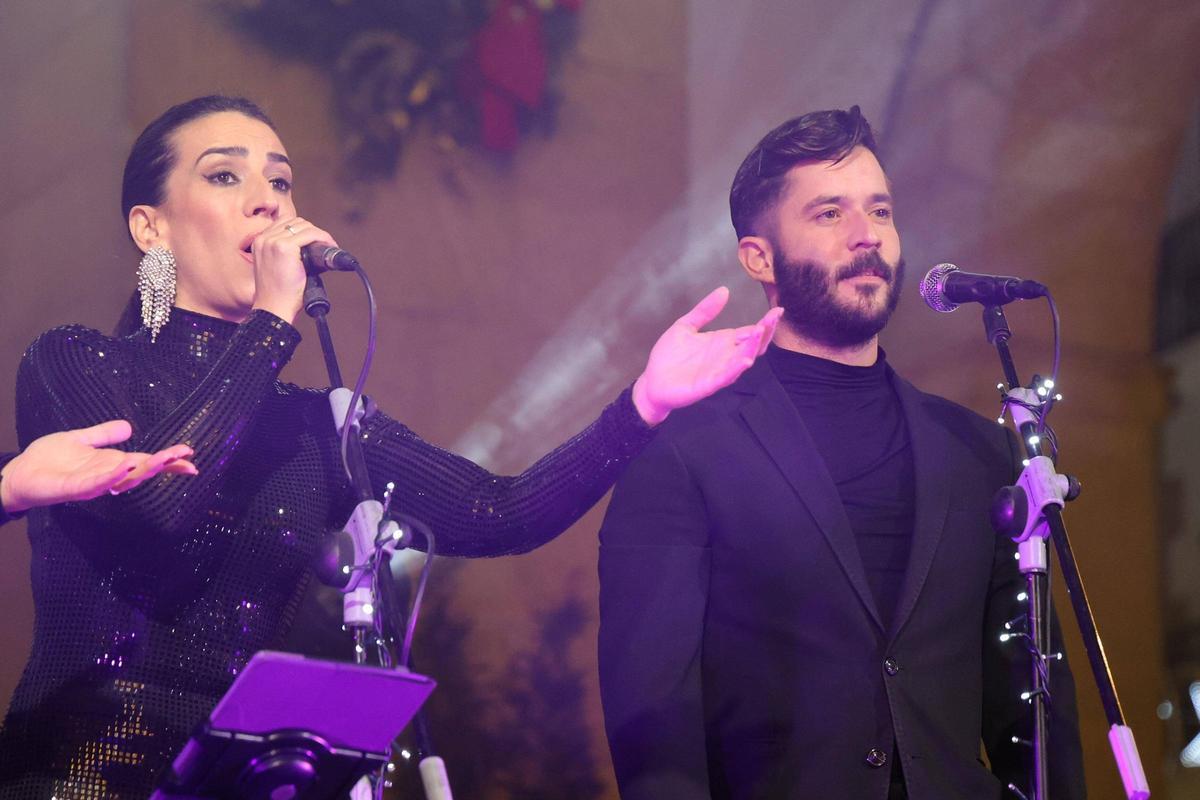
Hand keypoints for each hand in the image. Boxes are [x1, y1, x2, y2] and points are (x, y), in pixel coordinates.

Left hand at [0, 420, 196, 513]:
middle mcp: (107, 476)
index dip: (168, 460)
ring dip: (144, 470)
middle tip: (185, 458)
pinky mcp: (73, 489)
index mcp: (111, 463)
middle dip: (164, 465)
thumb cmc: (47, 460)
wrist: (18, 474)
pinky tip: (125, 466)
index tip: (190, 455)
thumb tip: (129, 426)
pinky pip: (96, 484)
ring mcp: (92, 484)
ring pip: (124, 479)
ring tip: (163, 459)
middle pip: (141, 471)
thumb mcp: (79, 439)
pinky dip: (112, 476)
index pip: (145, 461)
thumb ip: (103, 434)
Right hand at [249, 217, 338, 323]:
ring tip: (329, 245)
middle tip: (326, 244)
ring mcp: (272, 242)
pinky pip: (310, 234)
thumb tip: (310, 245)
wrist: (273, 308)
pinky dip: (322, 237)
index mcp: (260, 242)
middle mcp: (264, 239)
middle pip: (295, 222)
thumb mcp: (276, 267)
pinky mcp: (284, 247)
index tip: (316, 242)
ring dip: (319, 234)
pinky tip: (329, 245)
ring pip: (303, 226)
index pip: (285, 224)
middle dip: (312, 231)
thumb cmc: (278, 293)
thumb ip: (286, 253)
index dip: (304, 230)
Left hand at [632, 287, 782, 425]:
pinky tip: (744, 360)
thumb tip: (724, 290)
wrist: (652, 381)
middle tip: (773, 317)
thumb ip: (704, 310)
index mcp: (723, 342)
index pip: (750, 331)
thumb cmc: (668, 356)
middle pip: (753, 345)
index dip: (765, 322)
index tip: (778, 309)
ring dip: (752, 347)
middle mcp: (726, 356)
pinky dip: (735, 369)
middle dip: (765, 332)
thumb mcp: (685, 326)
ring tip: (760, 332)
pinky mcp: (708, 385)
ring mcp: (719, 371)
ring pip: (742, 360)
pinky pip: (725, 377)